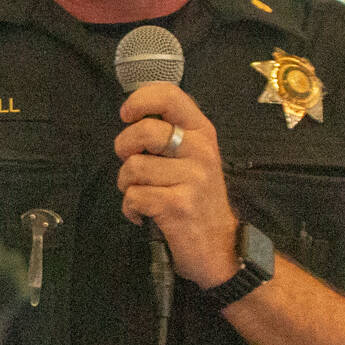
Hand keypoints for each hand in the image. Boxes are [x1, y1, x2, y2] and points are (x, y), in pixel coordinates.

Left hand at [114, 84, 239, 288]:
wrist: (220, 248)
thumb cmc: (197, 199)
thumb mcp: (193, 158)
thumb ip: (169, 135)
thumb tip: (132, 117)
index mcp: (202, 132)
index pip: (170, 96)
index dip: (139, 100)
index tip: (126, 115)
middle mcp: (200, 151)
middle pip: (144, 131)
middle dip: (124, 148)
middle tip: (131, 165)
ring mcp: (193, 178)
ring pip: (133, 167)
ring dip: (127, 185)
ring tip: (142, 195)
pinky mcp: (179, 205)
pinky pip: (134, 196)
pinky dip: (130, 208)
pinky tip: (144, 215)